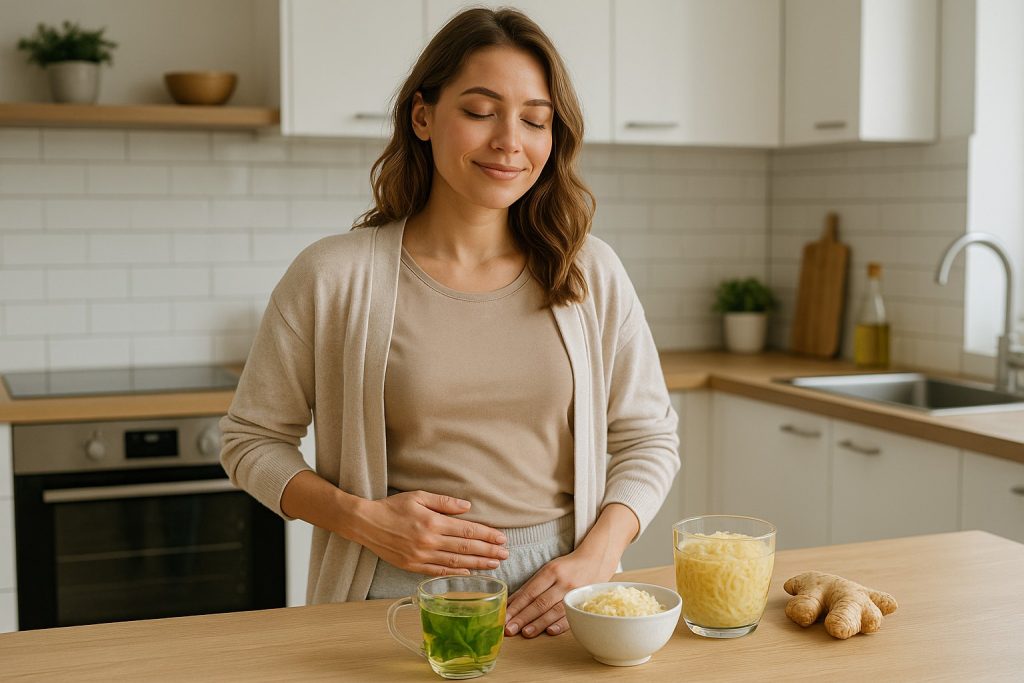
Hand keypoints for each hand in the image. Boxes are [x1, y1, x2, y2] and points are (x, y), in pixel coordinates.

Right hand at [351, 490, 509, 575]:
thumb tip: (468, 506)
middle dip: (488, 551)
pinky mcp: (412, 566)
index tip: (502, 538)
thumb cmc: (392, 507)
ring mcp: (421, 556)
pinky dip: (456, 572)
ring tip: (494, 564)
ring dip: (477, 563)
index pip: (467, 530)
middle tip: (506, 554)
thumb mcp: (418, 496)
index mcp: (433, 522)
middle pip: (466, 547)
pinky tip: (469, 572)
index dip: (487, 535)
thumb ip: (444, 502)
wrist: (365, 523)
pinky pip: (439, 571)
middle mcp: (429, 541)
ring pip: (456, 561)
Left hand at [502, 548, 616, 637]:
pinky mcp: (584, 602)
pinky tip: (550, 632)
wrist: (596, 560)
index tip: (504, 617)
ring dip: (539, 623)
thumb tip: (510, 603)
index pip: (530, 591)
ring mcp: (574, 593)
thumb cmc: (567, 567)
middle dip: (523, 617)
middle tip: (509, 629)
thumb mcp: (548, 570)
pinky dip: (560, 625)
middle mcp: (562, 582)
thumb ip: (530, 587)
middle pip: (540, 602)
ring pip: (554, 611)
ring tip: (525, 633)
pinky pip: (572, 615)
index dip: (516, 606)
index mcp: (551, 571)